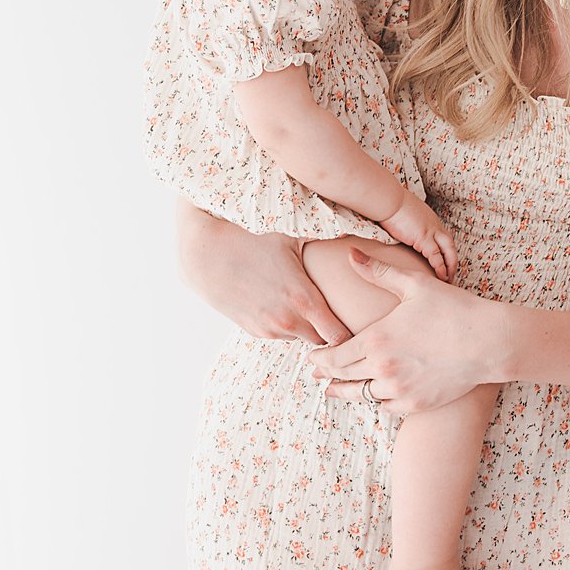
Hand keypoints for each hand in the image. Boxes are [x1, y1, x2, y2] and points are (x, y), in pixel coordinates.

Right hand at [174, 203, 350, 344]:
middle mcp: (287, 321)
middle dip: (333, 334)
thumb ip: (329, 238)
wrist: (203, 253)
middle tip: (344, 320)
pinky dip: (289, 326)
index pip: (340, 337)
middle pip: (323, 343)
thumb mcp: (293, 235)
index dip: (352, 334)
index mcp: (303, 299)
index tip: (359, 325)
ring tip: (313, 309)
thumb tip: (366, 226)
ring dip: (309, 329)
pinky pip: (281, 335)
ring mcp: (268, 329)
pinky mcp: (253, 330)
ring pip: (301, 339)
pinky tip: (287, 305)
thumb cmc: (252, 237)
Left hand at [308, 248, 503, 414]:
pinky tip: (372, 395)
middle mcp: (383, 368)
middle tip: (316, 374)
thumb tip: (349, 255)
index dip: (320, 357)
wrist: (488, 342)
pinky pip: (386, 407)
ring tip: (334, 390)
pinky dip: (376, 400)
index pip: (335, 355)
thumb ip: (378, 272)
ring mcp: (399, 389)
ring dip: (346, 392)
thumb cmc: (453, 308)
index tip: (312, 357)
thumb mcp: (414, 284)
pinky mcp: (415, 404)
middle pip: (343, 377)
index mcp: (377, 339)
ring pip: (362, 395)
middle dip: (327, 375)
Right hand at [379, 194, 457, 281]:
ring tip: (449, 279)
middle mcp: (434, 224)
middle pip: (450, 244)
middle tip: (452, 273)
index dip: (445, 249)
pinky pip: (435, 256)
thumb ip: (406, 221)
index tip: (444, 259)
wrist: (387, 199)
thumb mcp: (403, 212)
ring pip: (448, 251)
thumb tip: (399, 226)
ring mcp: (430, 231)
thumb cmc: (390, 203)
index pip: (442, 236)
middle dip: (452, 259)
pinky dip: (440, 267)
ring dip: (450, 266)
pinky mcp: (423, 238)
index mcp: (429, 218)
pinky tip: (440, 276)